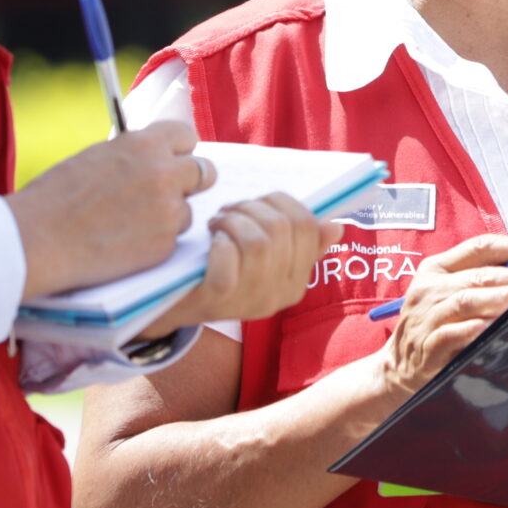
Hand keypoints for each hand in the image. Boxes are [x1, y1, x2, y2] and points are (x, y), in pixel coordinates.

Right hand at [9, 122, 212, 300]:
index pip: (187, 136)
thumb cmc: (56, 197)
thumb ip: (134, 155)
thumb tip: (154, 157)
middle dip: (189, 182)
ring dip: (169, 217)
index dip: (179, 151)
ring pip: (188, 210)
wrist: (37, 240)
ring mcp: (169, 212)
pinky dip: (155, 242)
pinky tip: (124, 243)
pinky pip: (173, 240)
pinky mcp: (165, 245)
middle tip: (167, 193)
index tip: (171, 160)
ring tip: (129, 224)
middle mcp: (164, 174)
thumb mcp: (98, 157)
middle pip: (205, 172)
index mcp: (145, 145)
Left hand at [136, 193, 341, 337]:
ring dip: (234, 220)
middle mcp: (279, 296)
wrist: (172, 306)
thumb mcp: (262, 258)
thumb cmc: (220, 269)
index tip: (258, 203)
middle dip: (253, 208)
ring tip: (218, 222)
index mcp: (296, 283)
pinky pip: (229, 258)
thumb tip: (335, 227)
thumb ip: (298, 243)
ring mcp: (250, 301)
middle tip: (230, 210)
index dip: (282, 202)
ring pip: (258, 242)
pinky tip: (210, 240)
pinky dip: (219, 241)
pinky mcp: (218, 300)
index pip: (309, 227)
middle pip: (282, 229)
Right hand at [378, 234, 507, 398]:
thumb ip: (481, 278)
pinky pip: (452, 333)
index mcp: (437, 267)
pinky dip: (475, 328)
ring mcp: (426, 316)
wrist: (398, 366)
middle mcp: (429, 288)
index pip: (479, 246)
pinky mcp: (427, 345)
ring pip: (466, 300)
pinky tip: (494, 326)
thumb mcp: (448, 293)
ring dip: (498, 298)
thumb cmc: (434, 322)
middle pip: (477, 274)